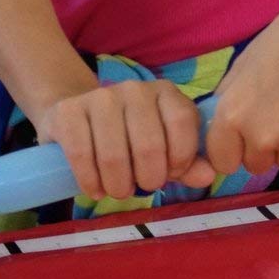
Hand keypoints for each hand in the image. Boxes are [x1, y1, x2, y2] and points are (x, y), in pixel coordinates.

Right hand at [34, 80, 214, 201]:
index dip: (180, 159)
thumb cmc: (129, 137)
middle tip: (140, 187)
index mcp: (165, 92)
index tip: (170, 175)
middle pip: (149, 145)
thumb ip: (188, 162)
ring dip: (118, 185)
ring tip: (118, 189)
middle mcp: (135, 88)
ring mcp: (100, 97)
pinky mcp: (69, 111)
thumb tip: (209, 175)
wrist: (76, 117)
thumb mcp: (164, 147)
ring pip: (115, 155)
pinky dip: (91, 182)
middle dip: (148, 179)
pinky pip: (82, 155)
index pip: (182, 122)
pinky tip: (95, 189)